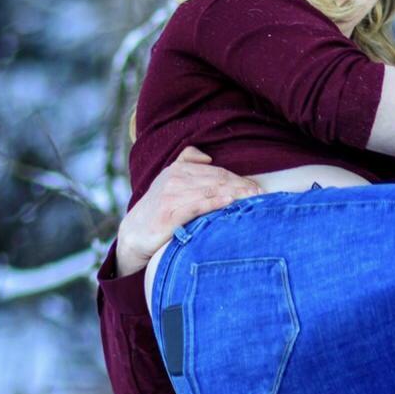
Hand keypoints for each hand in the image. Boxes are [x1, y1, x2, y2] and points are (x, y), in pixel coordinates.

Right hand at [115, 147, 261, 274]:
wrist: (133, 235)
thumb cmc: (158, 211)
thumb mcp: (168, 182)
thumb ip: (186, 164)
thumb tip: (208, 157)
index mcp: (178, 170)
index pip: (216, 172)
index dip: (238, 179)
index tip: (257, 188)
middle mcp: (175, 179)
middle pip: (216, 180)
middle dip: (241, 186)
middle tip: (261, 195)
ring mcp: (171, 195)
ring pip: (209, 191)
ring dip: (234, 194)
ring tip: (253, 199)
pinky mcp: (169, 214)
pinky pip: (196, 206)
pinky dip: (214, 203)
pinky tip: (229, 202)